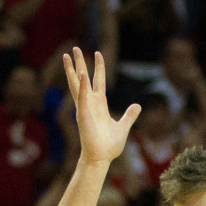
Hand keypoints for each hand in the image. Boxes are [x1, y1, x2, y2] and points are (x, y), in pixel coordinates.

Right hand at [62, 49, 141, 167]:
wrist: (102, 158)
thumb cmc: (109, 145)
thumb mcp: (123, 126)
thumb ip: (129, 115)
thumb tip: (137, 106)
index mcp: (100, 105)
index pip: (98, 81)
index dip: (98, 67)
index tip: (98, 53)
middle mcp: (90, 103)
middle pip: (83, 78)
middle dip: (79, 63)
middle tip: (74, 48)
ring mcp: (85, 107)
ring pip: (77, 84)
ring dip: (73, 69)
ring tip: (68, 55)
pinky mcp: (83, 114)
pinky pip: (82, 97)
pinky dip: (82, 86)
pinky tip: (81, 75)